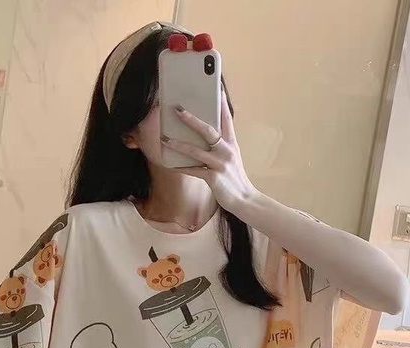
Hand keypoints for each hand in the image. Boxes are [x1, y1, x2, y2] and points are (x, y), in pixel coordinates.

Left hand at [161, 89, 258, 212]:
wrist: (244, 200)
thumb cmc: (234, 178)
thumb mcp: (231, 158)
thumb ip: (220, 146)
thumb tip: (202, 136)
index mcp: (231, 143)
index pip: (226, 118)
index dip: (221, 102)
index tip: (216, 86)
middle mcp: (227, 151)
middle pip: (208, 130)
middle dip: (192, 120)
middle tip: (178, 110)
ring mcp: (220, 164)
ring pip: (196, 151)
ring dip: (179, 144)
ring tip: (166, 139)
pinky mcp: (213, 178)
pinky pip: (193, 171)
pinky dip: (181, 168)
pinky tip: (170, 165)